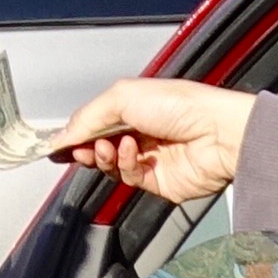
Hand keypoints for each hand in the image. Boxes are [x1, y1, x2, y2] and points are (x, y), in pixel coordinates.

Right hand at [53, 78, 254, 203]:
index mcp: (132, 107)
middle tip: (80, 146)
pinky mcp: (157, 181)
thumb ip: (87, 118)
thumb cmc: (182, 105)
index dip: (76, 132)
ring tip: (108, 146)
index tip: (59, 141)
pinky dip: (123, 166)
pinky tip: (132, 152)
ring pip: (109, 165)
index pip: (94, 123)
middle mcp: (140, 132)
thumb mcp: (122, 97)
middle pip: (97, 146)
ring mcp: (148, 157)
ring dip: (103, 156)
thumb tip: (61, 137)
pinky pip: (128, 178)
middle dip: (85, 146)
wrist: (219, 133)